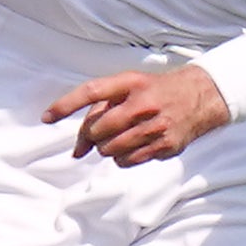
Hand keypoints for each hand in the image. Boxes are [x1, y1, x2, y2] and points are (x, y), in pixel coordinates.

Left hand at [52, 64, 234, 166]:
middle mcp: (142, 104)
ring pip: (109, 150)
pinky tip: (132, 146)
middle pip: (97, 129)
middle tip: (97, 135)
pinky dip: (122, 158)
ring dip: (106, 148)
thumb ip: (102, 108)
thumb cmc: (155, 91)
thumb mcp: (130, 85)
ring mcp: (155, 127)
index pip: (91, 92)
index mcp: (131, 83)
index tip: (46, 117)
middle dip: (91, 136)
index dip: (65, 105)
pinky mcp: (165, 146)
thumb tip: (77, 150)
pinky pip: (127, 162)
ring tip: (118, 139)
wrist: (200, 97)